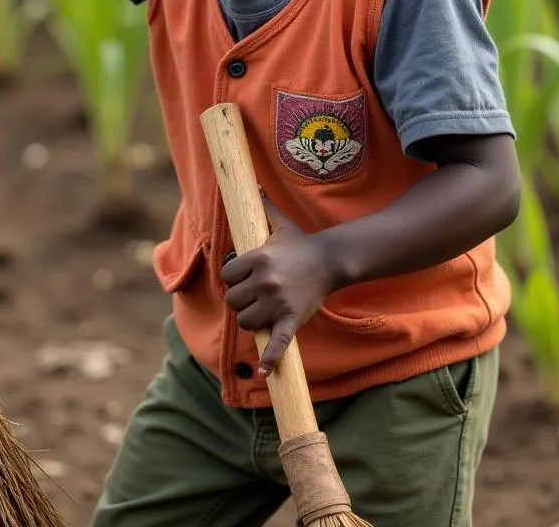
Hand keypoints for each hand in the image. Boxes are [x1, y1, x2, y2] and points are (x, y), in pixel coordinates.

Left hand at [222, 194, 335, 376]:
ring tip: (261, 311)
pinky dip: (271, 359)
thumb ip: (264, 206)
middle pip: (234, 300)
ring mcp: (279, 302)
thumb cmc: (300, 244)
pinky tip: (264, 371)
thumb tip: (254, 185)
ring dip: (251, 320)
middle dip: (241, 299)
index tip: (242, 277)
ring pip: (247, 321)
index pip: (228, 274)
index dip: (233, 277)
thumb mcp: (281, 224)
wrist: (330, 261)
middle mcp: (266, 281)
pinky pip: (278, 342)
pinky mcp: (292, 319)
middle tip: (254, 295)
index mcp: (259, 258)